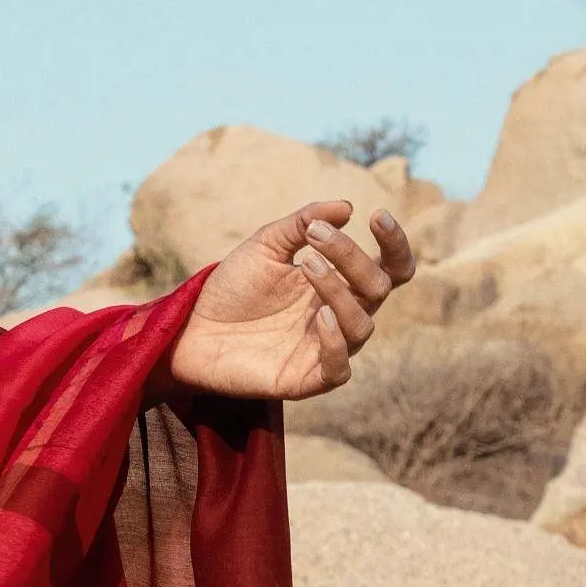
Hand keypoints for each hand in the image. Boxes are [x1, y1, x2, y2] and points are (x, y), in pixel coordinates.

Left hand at [171, 204, 416, 399]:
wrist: (192, 328)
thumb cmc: (233, 287)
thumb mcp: (266, 244)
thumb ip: (303, 222)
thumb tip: (346, 206)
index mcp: (339, 282)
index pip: (389, 268)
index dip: (394, 244)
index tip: (376, 215)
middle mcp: (339, 315)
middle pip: (377, 289)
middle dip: (353, 258)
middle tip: (314, 238)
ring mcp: (325, 348)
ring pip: (362, 325)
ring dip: (339, 291)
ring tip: (307, 264)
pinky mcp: (306, 379)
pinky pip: (339, 369)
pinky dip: (335, 342)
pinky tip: (320, 316)